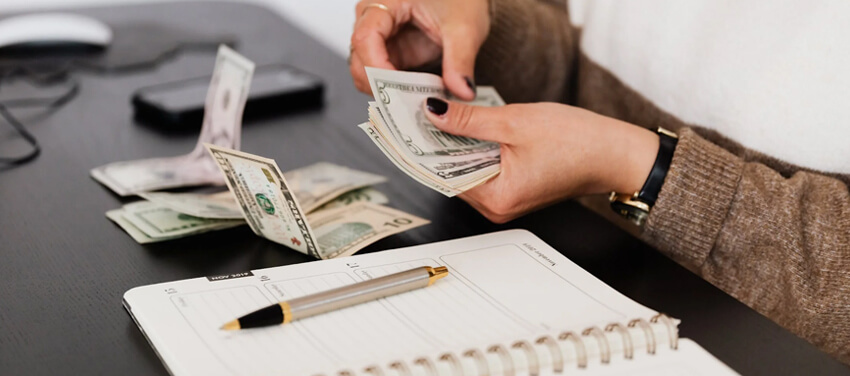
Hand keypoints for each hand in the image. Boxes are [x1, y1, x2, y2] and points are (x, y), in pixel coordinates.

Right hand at [349, 0, 490, 99]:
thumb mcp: (464, 27)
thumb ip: (461, 60)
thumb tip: (462, 91)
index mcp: (385, 3)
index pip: (365, 38)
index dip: (377, 68)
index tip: (398, 90)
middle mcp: (374, 19)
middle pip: (359, 60)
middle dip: (381, 86)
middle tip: (409, 104)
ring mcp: (380, 39)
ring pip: (367, 74)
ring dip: (388, 92)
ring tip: (416, 102)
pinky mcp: (390, 54)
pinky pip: (382, 79)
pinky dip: (396, 92)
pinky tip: (415, 97)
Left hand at [423, 98, 659, 222]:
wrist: (615, 152)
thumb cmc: (578, 142)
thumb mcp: (514, 122)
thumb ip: (469, 120)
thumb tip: (434, 113)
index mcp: (496, 198)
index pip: (443, 174)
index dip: (424, 147)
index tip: (409, 126)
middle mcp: (498, 208)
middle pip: (453, 174)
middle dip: (440, 144)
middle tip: (424, 113)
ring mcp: (507, 201)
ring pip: (467, 170)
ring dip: (458, 145)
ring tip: (448, 116)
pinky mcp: (515, 190)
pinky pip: (484, 170)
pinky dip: (476, 150)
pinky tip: (473, 128)